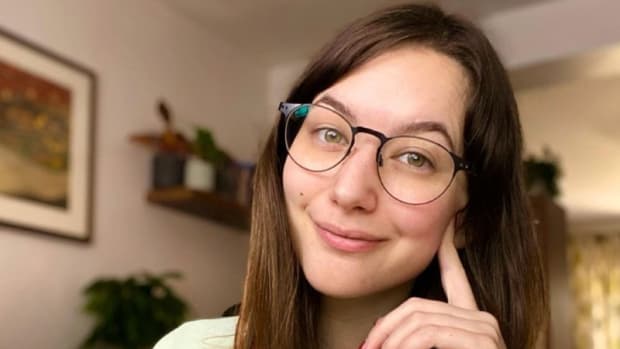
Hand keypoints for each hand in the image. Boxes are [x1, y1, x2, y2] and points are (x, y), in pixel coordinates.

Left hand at [362, 219, 506, 348]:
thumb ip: (416, 338)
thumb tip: (381, 331)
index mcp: (470, 321)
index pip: (455, 278)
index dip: (447, 253)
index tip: (445, 228)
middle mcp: (481, 319)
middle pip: (418, 306)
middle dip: (385, 329)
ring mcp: (485, 329)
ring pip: (419, 321)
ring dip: (390, 344)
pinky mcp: (482, 339)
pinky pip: (429, 335)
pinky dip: (403, 348)